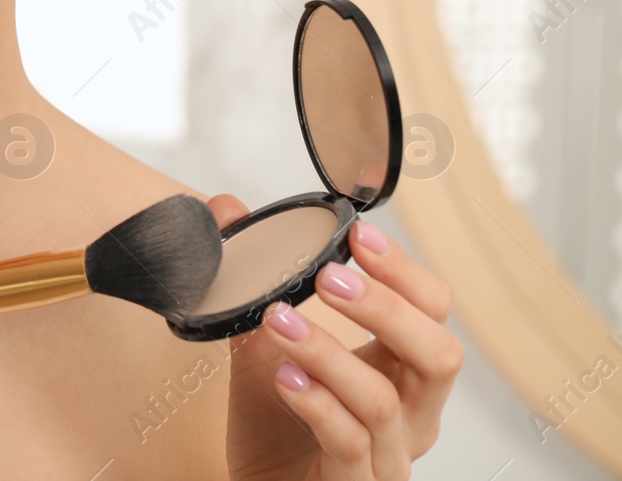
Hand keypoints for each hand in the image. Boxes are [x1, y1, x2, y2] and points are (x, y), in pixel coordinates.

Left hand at [212, 195, 462, 480]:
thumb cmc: (276, 426)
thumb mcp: (264, 346)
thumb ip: (253, 283)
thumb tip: (226, 209)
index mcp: (404, 374)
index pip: (434, 313)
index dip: (404, 272)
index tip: (357, 235)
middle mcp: (413, 417)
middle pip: (439, 355)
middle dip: (387, 308)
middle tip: (328, 277)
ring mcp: (389, 458)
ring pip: (383, 401)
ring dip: (328, 353)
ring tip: (278, 320)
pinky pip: (349, 445)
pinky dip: (316, 404)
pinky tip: (283, 377)